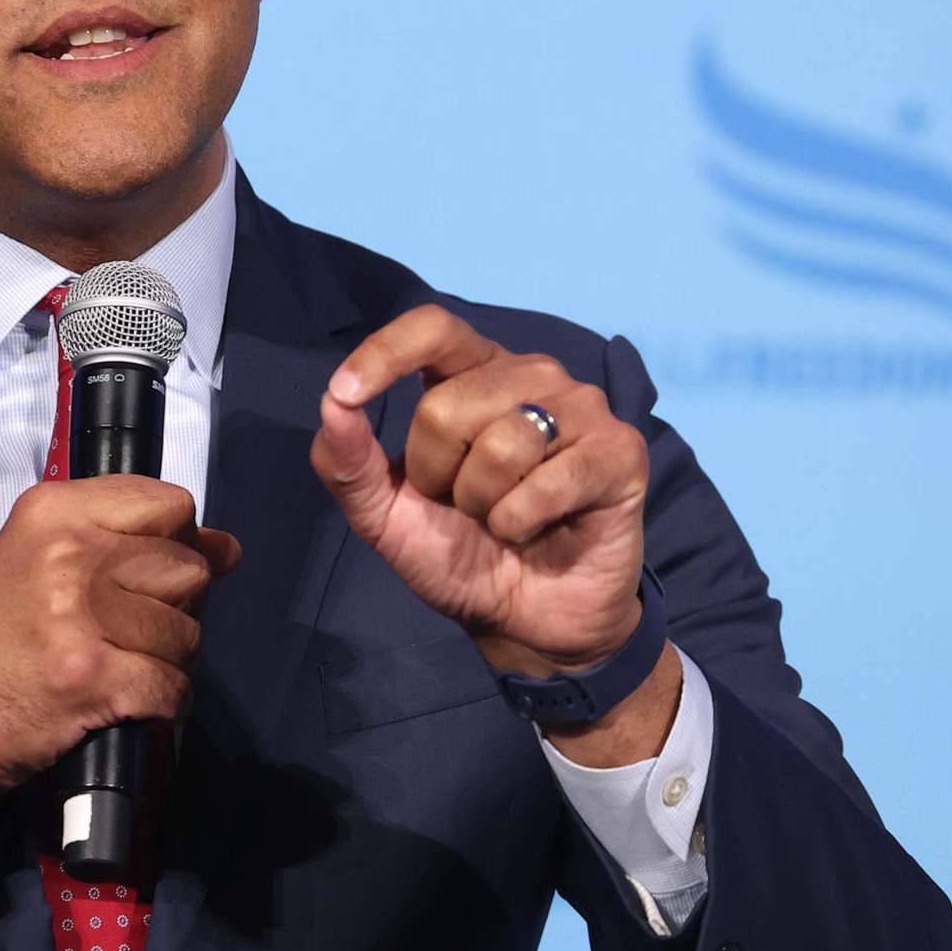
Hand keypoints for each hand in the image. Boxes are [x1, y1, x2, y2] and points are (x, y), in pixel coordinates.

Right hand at [0, 476, 239, 818]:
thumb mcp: (43, 558)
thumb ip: (130, 540)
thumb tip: (228, 548)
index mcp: (56, 511)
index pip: (170, 504)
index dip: (177, 543)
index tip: (150, 573)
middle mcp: (70, 554)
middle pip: (189, 569)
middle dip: (177, 608)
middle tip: (133, 631)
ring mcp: (81, 617)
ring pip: (188, 632)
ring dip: (169, 661)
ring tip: (123, 667)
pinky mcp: (91, 679)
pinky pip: (173, 687)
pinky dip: (164, 705)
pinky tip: (130, 702)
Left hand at [309, 304, 648, 679]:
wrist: (525, 622)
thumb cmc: (459, 555)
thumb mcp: (385, 516)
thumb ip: (349, 462)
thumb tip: (331, 404)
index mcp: (473, 374)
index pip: (433, 328)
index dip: (385, 353)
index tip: (345, 393)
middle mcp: (530, 375)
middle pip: (448, 404)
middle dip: (437, 476)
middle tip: (464, 507)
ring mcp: (581, 408)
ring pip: (503, 441)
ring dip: (485, 505)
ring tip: (504, 520)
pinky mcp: (620, 451)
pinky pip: (550, 480)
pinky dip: (523, 522)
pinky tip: (538, 530)